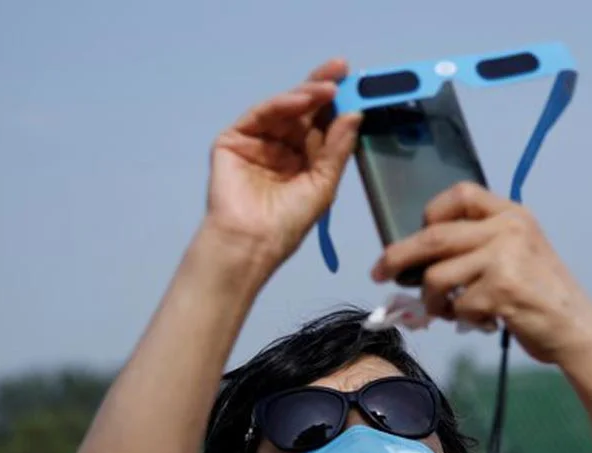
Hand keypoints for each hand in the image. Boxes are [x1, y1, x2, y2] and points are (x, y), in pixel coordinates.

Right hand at [205, 58, 361, 280]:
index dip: (337, 105)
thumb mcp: (323, 185)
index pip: (321, 125)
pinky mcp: (234, 139)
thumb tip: (354, 115)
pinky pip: (261, 115)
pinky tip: (302, 99)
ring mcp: (256, 142)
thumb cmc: (287, 224)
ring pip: (284, 109)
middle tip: (342, 69)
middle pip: (303, 111)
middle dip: (322, 88)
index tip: (358, 85)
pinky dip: (282, 104)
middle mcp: (280, 148)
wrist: (251, 243)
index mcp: (303, 161)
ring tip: (329, 87)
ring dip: (307, 95)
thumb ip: (337, 150)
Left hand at [370, 182, 591, 364]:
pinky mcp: (502, 290)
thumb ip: (479, 244)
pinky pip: (457, 304)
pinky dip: (460, 318)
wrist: (576, 328)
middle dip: (399, 256)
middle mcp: (508, 229)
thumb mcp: (517, 253)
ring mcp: (505, 258)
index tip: (416, 234)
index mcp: (511, 214)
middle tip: (380, 271)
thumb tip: (419, 257)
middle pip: (434, 236)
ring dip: (431, 300)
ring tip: (445, 310)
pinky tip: (478, 321)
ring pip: (437, 275)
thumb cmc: (540, 295)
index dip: (431, 212)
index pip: (461, 194)